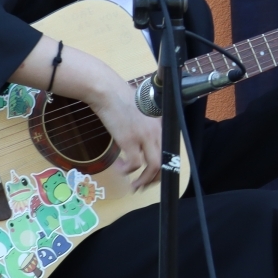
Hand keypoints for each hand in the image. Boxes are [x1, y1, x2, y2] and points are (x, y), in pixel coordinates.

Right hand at [88, 75, 162, 191]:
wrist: (108, 92)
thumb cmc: (121, 98)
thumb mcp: (141, 112)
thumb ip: (146, 126)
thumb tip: (142, 140)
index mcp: (160, 125)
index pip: (168, 151)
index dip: (163, 167)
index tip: (154, 175)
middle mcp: (156, 132)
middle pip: (162, 162)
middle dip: (154, 179)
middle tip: (144, 185)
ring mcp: (144, 137)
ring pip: (152, 166)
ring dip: (143, 180)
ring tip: (134, 185)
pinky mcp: (129, 140)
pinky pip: (134, 164)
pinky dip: (127, 171)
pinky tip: (120, 169)